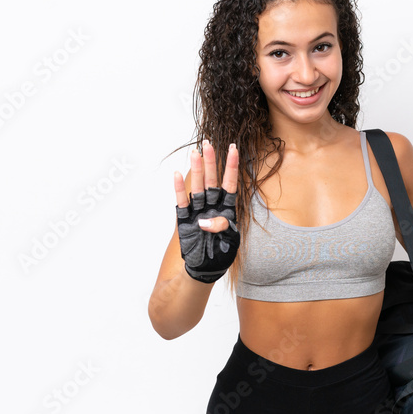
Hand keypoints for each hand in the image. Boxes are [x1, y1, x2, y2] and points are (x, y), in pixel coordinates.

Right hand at [174, 139, 240, 283]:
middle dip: (211, 162)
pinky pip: (182, 202)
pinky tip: (178, 174)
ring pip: (198, 187)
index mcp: (227, 209)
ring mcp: (198, 211)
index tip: (234, 149)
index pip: (230, 184)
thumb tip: (205, 220)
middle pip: (212, 180)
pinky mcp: (185, 220)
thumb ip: (221, 228)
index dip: (232, 167)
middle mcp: (213, 206)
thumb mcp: (230, 242)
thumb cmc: (221, 255)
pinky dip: (180, 189)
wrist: (205, 269)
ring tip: (195, 153)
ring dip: (196, 170)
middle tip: (208, 144)